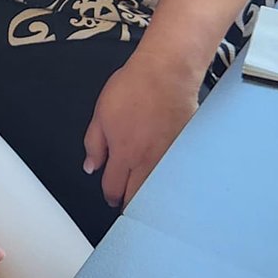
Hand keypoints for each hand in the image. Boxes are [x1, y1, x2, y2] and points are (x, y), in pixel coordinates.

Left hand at [82, 52, 199, 208]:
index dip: (110, 196)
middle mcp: (149, 160)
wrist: (166, 73)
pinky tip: (164, 178)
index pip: (114, 189)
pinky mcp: (185, 150)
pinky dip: (168, 180)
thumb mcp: (100, 114)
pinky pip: (176, 174)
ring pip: (159, 190)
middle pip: (138, 197)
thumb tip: (91, 165)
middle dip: (130, 204)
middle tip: (125, 201)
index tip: (110, 196)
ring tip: (143, 193)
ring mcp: (170, 157)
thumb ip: (94, 144)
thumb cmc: (134, 87)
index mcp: (124, 153)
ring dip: (150, 195)